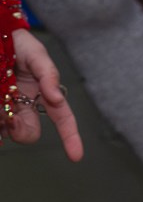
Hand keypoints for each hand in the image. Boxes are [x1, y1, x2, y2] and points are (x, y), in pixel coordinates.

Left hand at [5, 32, 81, 158]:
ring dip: (3, 121)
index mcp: (44, 94)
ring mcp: (6, 108)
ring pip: (7, 130)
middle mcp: (25, 105)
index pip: (62, 118)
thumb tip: (57, 98)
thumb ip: (49, 75)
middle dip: (22, 130)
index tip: (76, 156)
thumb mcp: (37, 55)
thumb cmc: (19, 45)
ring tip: (1, 100)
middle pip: (29, 132)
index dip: (70, 137)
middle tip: (12, 119)